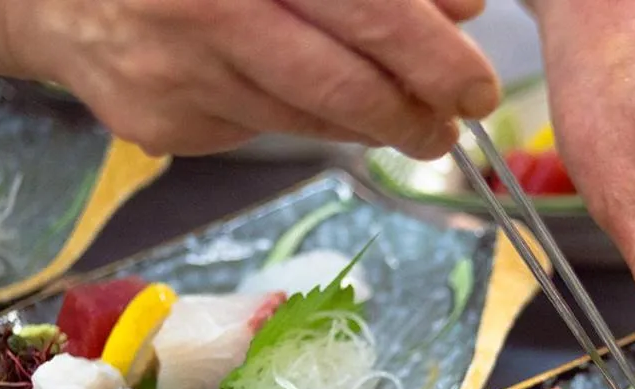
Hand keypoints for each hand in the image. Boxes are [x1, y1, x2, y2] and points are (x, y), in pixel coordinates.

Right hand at [0, 0, 499, 156]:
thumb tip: (462, 8)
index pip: (368, 6)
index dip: (433, 54)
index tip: (477, 88)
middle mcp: (207, 3)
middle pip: (343, 80)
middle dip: (415, 114)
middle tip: (450, 126)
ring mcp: (176, 66)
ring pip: (307, 117)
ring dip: (370, 127)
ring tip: (406, 123)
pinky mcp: (158, 119)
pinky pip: (259, 130)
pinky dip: (298, 121)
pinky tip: (303, 98)